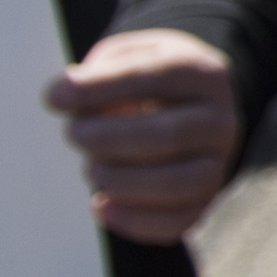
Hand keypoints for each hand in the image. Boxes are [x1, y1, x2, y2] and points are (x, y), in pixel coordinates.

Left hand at [46, 28, 238, 244]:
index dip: (102, 88)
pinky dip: (134, 221)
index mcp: (203, 73)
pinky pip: (178, 221)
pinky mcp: (207, 199)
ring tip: (90, 169)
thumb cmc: (147, 80)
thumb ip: (99, 69)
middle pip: (169, 136)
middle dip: (109, 138)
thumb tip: (64, 95)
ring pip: (178, 184)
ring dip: (121, 180)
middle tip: (74, 133)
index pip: (156, 77)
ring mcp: (218, 163)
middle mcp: (221, 120)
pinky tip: (100, 205)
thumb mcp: (130, 55)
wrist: (191, 108)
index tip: (55, 98)